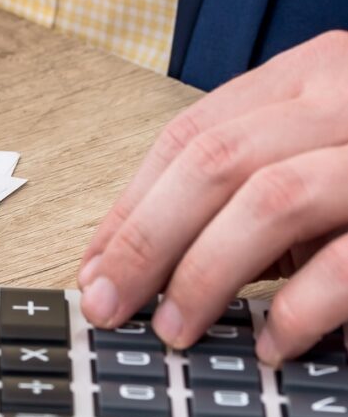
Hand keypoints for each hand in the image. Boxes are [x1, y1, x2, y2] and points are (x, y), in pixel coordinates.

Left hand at [79, 31, 347, 363]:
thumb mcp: (329, 146)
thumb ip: (258, 182)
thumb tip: (148, 260)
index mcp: (314, 75)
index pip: (191, 137)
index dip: (130, 208)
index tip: (91, 270)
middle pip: (214, 163)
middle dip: (146, 243)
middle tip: (112, 308)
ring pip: (272, 198)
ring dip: (209, 273)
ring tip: (178, 329)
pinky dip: (301, 307)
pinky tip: (275, 342)